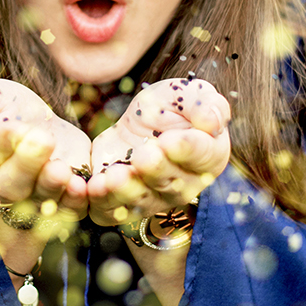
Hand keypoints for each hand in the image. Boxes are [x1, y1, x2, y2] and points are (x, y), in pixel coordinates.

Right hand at [0, 78, 90, 216]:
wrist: (36, 126)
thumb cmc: (3, 109)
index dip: (0, 141)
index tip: (19, 127)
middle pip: (7, 185)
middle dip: (26, 164)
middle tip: (44, 140)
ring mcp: (27, 200)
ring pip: (36, 201)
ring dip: (50, 186)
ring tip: (61, 169)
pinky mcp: (58, 203)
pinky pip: (65, 210)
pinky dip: (73, 202)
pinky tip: (80, 187)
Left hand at [87, 77, 230, 229]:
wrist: (139, 122)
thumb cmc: (171, 108)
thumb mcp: (186, 94)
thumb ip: (204, 103)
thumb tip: (212, 121)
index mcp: (208, 156)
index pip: (202, 156)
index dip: (186, 149)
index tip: (170, 140)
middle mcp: (185, 185)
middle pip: (172, 184)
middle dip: (155, 171)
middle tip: (142, 155)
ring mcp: (154, 199)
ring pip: (142, 202)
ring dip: (127, 191)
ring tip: (114, 175)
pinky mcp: (122, 203)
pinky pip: (112, 211)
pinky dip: (102, 202)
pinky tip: (93, 187)